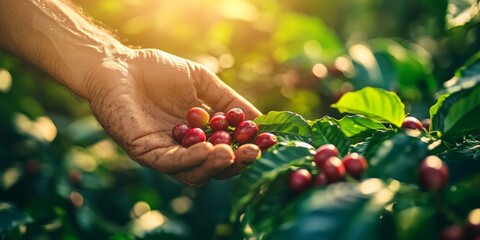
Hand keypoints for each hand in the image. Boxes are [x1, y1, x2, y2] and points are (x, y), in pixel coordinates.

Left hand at [86, 48, 261, 185]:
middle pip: (213, 168)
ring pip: (194, 173)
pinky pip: (171, 163)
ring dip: (214, 166)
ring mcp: (164, 153)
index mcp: (198, 135)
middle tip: (253, 152)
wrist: (118, 64)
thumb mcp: (202, 82)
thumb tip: (261, 120)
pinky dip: (191, 159)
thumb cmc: (158, 71)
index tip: (266, 142)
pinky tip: (208, 149)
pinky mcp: (145, 152)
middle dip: (235, 163)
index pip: (226, 150)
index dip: (245, 149)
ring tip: (231, 153)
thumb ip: (228, 101)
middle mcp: (183, 149)